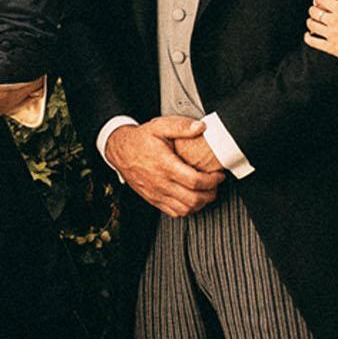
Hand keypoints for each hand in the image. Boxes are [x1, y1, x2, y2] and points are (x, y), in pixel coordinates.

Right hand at [101, 115, 223, 217]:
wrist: (119, 150)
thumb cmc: (140, 139)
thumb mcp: (159, 126)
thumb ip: (181, 126)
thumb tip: (200, 127)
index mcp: (164, 165)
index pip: (195, 181)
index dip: (212, 181)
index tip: (218, 175)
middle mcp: (160, 182)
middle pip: (193, 199)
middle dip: (210, 193)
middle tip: (215, 184)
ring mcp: (156, 193)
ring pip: (185, 209)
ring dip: (200, 203)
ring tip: (206, 192)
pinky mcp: (153, 199)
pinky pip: (174, 212)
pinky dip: (187, 209)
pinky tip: (191, 199)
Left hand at [305, 0, 337, 64]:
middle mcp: (334, 21)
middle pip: (314, 11)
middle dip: (313, 9)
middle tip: (314, 9)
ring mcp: (331, 34)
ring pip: (311, 25)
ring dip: (310, 22)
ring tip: (312, 21)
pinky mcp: (330, 47)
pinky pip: (312, 42)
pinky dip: (308, 37)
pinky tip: (309, 35)